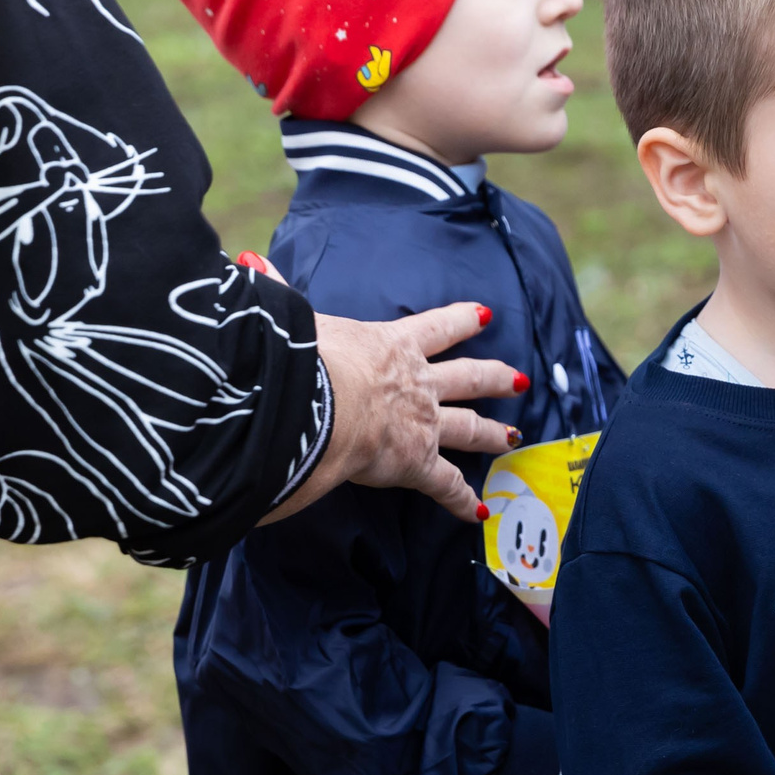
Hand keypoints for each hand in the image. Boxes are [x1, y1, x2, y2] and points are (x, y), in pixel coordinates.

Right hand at [264, 303, 522, 523]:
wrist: (318, 402)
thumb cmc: (304, 359)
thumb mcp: (295, 319)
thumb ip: (278, 294)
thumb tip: (255, 264)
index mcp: (392, 346)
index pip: (435, 327)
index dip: (460, 320)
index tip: (484, 314)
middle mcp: (418, 383)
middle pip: (467, 377)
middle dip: (494, 377)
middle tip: (518, 379)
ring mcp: (423, 424)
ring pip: (468, 427)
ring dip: (493, 432)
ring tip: (514, 435)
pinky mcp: (416, 463)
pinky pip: (445, 485)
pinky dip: (462, 499)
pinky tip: (476, 510)